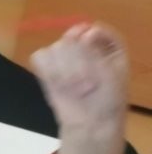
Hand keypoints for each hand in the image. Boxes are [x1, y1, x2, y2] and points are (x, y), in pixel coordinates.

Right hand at [32, 23, 128, 153]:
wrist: (91, 124)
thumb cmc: (109, 100)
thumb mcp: (113, 74)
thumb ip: (97, 51)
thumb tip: (82, 30)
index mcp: (107, 45)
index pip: (94, 30)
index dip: (92, 39)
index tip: (95, 55)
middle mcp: (84, 45)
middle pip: (72, 38)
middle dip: (79, 63)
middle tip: (89, 84)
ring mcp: (64, 54)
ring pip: (56, 48)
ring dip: (65, 71)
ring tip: (76, 88)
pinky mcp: (46, 65)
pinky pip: (40, 57)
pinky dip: (48, 72)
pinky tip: (58, 84)